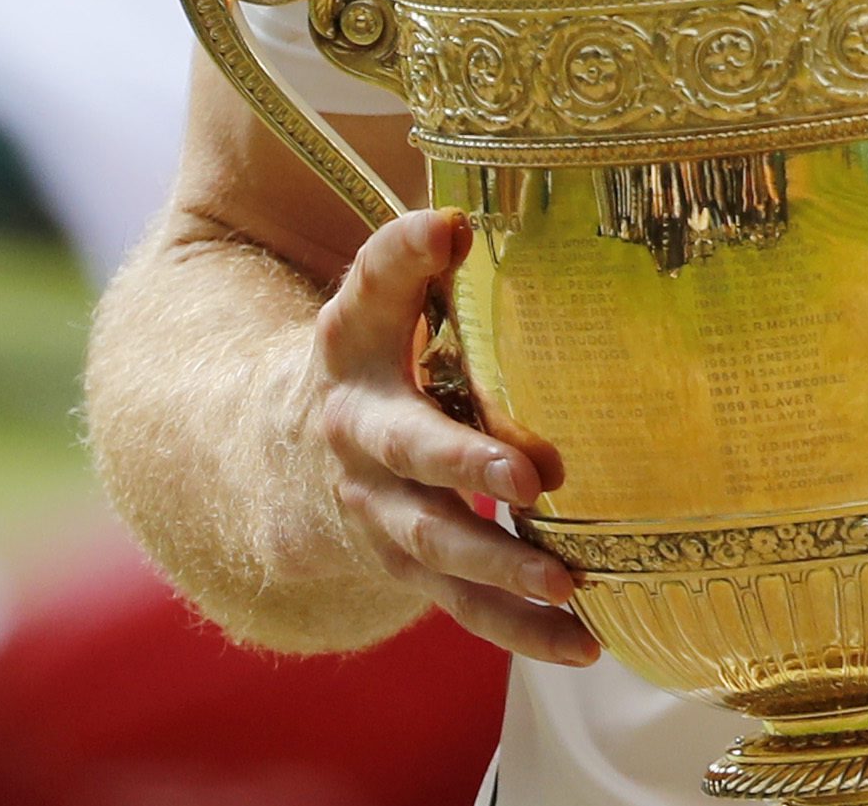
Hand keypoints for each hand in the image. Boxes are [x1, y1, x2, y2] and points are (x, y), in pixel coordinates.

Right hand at [309, 208, 592, 664]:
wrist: (283, 461)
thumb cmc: (364, 362)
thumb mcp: (370, 304)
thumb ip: (407, 261)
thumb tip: (459, 222)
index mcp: (354, 368)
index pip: (373, 304)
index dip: (405, 272)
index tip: (449, 237)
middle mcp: (362, 451)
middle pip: (414, 462)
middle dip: (469, 469)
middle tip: (530, 477)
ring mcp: (385, 521)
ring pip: (441, 554)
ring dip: (504, 573)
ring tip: (570, 584)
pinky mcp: (414, 571)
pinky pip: (466, 609)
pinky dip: (522, 632)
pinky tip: (584, 645)